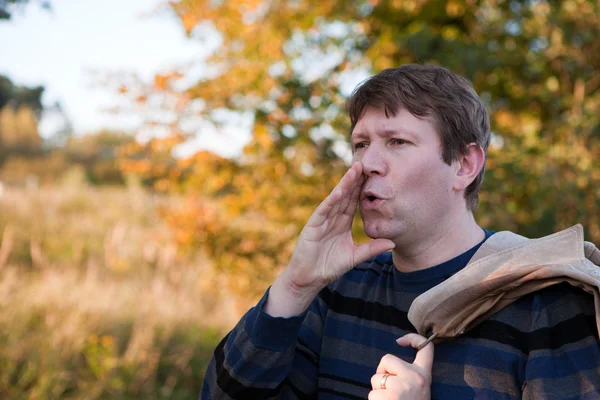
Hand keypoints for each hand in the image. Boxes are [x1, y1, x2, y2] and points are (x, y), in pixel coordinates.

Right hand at [265, 162, 394, 316]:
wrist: (309, 278)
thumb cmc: (329, 267)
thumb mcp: (355, 256)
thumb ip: (372, 249)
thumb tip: (393, 242)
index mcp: (342, 223)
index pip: (354, 202)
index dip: (362, 189)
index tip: (373, 176)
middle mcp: (332, 218)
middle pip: (346, 195)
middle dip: (354, 180)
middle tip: (364, 164)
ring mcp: (322, 220)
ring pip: (336, 199)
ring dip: (345, 184)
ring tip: (354, 171)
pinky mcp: (313, 226)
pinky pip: (324, 210)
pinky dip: (332, 200)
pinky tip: (339, 190)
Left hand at [369, 333, 433, 399]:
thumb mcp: (420, 389)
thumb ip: (409, 375)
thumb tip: (389, 366)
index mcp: (424, 375)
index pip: (426, 348)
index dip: (414, 338)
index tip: (400, 341)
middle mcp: (415, 378)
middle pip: (387, 359)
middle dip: (381, 372)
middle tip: (388, 388)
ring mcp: (402, 387)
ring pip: (376, 378)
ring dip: (378, 390)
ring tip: (388, 399)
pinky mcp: (390, 396)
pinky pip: (372, 394)